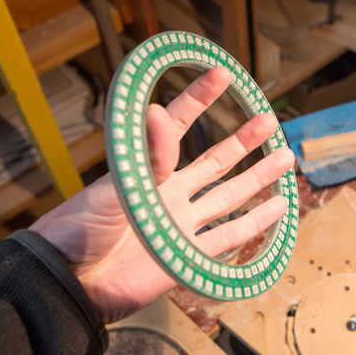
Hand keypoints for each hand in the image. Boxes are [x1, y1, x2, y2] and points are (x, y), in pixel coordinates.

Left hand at [30, 67, 293, 322]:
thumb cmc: (81, 227)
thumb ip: (146, 154)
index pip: (181, 126)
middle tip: (269, 120)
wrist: (70, 281)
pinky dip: (254, 225)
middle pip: (216, 162)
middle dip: (244, 140)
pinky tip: (277, 209)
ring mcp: (181, 225)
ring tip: (284, 158)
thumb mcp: (116, 184)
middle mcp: (170, 193)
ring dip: (258, 179)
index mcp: (150, 170)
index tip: (222, 74)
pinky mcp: (188, 257)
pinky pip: (228, 239)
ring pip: (230, 197)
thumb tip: (159, 109)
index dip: (200, 97)